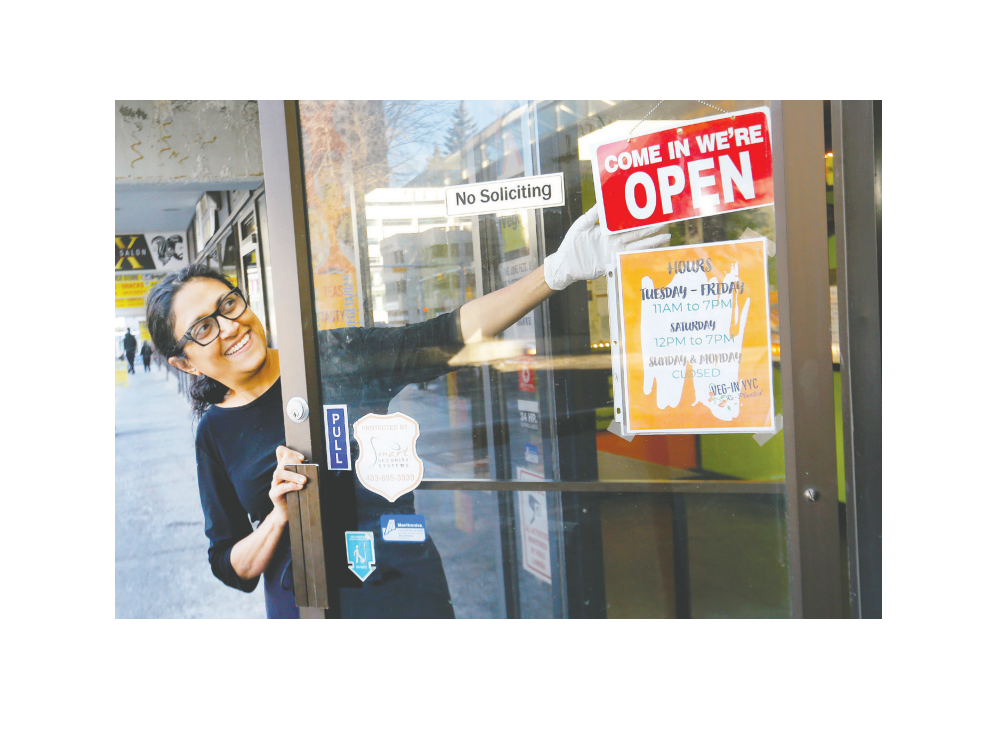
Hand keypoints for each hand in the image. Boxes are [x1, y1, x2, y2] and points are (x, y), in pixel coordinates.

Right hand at [270, 446, 306, 522]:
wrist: (286, 512)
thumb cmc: (295, 494)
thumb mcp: (299, 481)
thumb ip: (303, 472)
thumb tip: (313, 465)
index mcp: (284, 468)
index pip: (281, 452)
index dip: (290, 451)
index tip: (302, 458)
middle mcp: (278, 474)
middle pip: (282, 459)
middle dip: (294, 461)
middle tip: (305, 467)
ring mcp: (275, 483)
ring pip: (279, 472)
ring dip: (293, 475)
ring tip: (303, 480)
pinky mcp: (274, 494)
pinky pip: (280, 488)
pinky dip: (291, 486)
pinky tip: (300, 487)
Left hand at [543, 203, 670, 290]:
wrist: (566, 263)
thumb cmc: (571, 243)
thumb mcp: (581, 225)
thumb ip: (593, 214)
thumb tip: (602, 200)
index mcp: (608, 230)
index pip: (627, 223)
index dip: (640, 219)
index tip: (652, 213)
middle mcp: (614, 240)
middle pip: (637, 234)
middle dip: (652, 230)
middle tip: (666, 224)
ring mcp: (615, 252)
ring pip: (637, 246)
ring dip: (651, 242)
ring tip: (666, 238)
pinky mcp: (613, 262)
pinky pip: (629, 259)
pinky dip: (641, 256)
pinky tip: (652, 253)